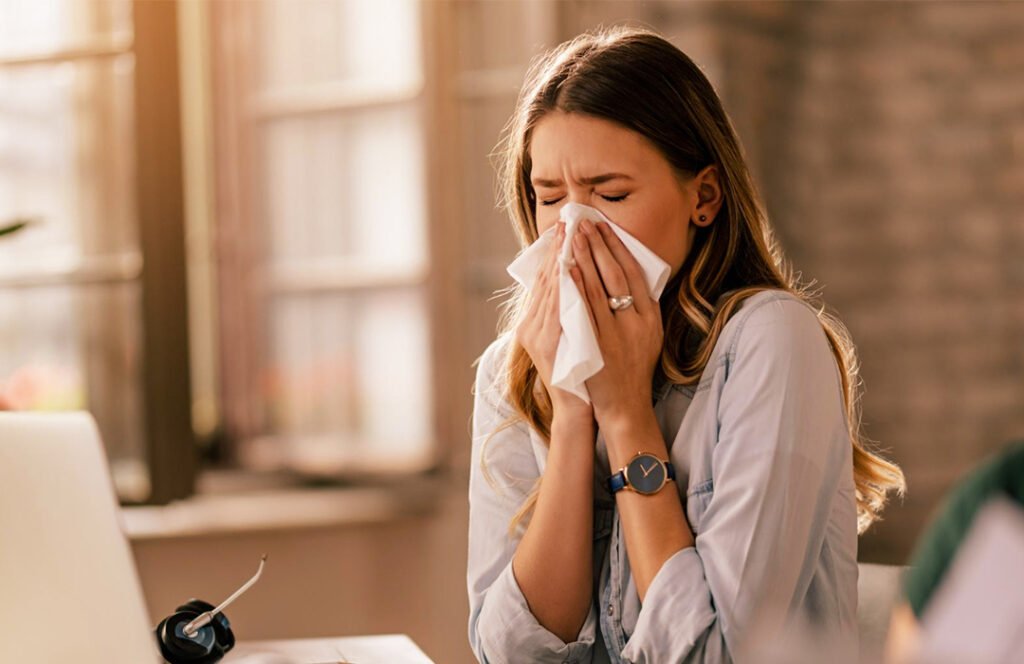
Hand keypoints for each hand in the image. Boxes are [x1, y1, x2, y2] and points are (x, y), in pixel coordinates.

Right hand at [515, 222, 593, 421]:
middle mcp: (530, 326)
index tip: (566, 227)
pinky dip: (565, 288)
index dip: (555, 251)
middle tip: (569, 221)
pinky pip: (558, 311)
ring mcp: (537, 337)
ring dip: (562, 261)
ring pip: (550, 290)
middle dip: (558, 249)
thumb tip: (576, 278)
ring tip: (572, 236)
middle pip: (545, 280)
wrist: (577, 407)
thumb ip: (568, 311)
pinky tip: (573, 269)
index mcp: (533, 322)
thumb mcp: (569, 336)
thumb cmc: (579, 371)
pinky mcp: (547, 347)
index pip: (545, 279)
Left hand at [567, 219, 662, 431]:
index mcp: (651, 316)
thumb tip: (627, 275)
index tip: (603, 226)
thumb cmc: (633, 368)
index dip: (618, 246)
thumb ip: (640, 308)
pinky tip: (568, 269)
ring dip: (585, 259)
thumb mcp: (648, 334)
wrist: (626, 406)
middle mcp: (637, 321)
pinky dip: (578, 287)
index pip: (634, 272)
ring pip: (600, 287)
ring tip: (573, 236)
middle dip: (599, 245)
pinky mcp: (598, 345)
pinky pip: (586, 310)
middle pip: (617, 273)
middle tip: (584, 222)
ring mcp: (618, 333)